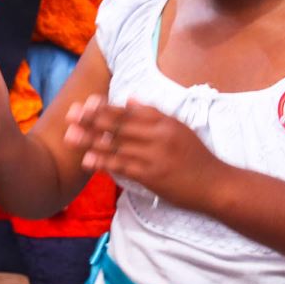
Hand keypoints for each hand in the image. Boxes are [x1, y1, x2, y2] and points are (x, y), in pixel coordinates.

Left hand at [64, 95, 222, 211]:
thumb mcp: (178, 129)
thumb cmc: (196, 157)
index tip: (86, 103)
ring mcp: (154, 156)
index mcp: (164, 122)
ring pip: (117, 145)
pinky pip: (122, 167)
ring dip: (91, 141)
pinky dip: (103, 163)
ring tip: (69, 136)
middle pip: (119, 125)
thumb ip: (154, 114)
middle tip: (70, 115)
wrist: (215, 184)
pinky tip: (87, 160)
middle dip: (92, 120)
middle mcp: (157, 135)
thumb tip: (131, 98)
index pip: (129, 111)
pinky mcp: (151, 176)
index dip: (105, 107)